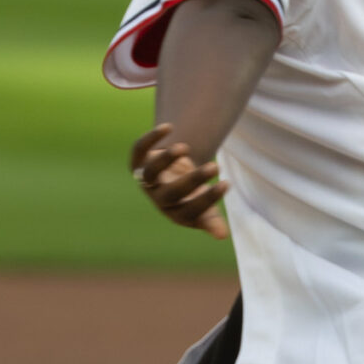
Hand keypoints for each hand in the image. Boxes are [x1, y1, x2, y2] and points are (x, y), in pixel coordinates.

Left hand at [129, 124, 230, 238]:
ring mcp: (146, 181)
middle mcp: (159, 199)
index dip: (207, 200)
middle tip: (215, 167)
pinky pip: (139, 150)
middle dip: (193, 180)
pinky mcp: (137, 162)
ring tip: (185, 148)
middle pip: (171, 194)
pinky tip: (169, 127)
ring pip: (150, 173)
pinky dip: (151, 138)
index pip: (190, 211)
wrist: (172, 177)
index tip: (226, 184)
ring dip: (166, 160)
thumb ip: (211, 221)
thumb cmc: (193, 195)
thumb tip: (222, 236)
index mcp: (176, 212)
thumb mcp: (204, 209)